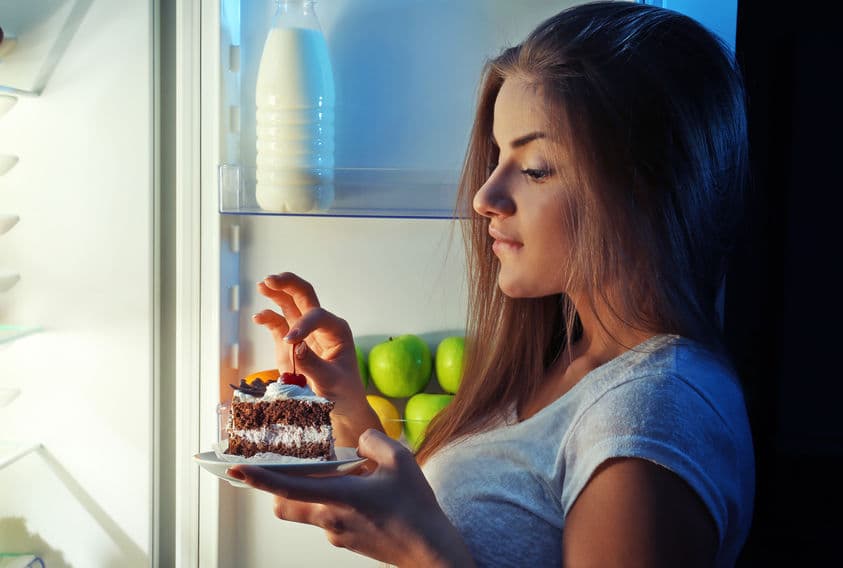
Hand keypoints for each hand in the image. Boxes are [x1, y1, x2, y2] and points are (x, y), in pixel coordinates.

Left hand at [227, 429, 474, 567]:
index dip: (258, 479)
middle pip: (285, 505)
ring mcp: (336, 533)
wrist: (430, 551)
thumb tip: (359, 443)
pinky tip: (363, 493)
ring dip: (312, 492)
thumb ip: (373, 442)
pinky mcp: (346, 541)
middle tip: (288, 466)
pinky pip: (328, 518)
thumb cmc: (416, 508)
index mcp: (340, 497)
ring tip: (344, 476)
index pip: (287, 488)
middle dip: (278, 487)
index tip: (235, 470)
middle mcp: (330, 519)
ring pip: (307, 510)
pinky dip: (334, 502)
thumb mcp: (401, 460)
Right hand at [253, 272, 380, 444]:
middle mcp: (321, 326)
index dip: (302, 325)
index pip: (317, 317)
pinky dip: (268, 318)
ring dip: (277, 293)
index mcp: (337, 330)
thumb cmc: (342, 392)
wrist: (339, 406)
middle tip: (272, 279)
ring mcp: (305, 333)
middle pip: (305, 296)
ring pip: (291, 305)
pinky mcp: (290, 344)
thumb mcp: (331, 382)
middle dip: (289, 285)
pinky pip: (279, 325)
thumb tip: (296, 346)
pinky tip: (258, 317)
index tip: (290, 342)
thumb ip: (314, 364)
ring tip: (264, 285)